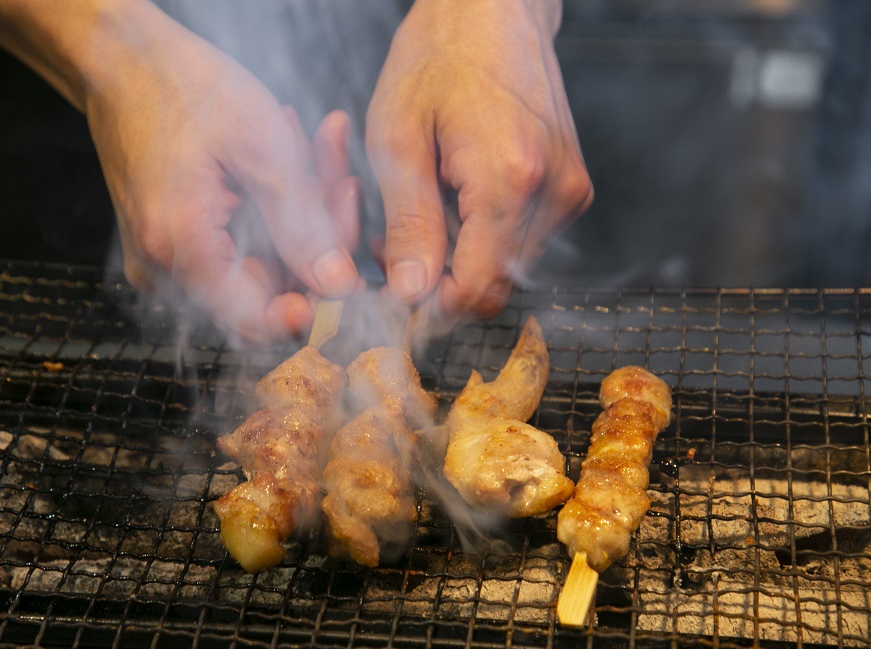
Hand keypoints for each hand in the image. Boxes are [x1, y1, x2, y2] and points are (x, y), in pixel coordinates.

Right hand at [0, 0, 359, 342]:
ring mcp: (164, 256)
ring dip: (297, 217)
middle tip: (340, 178)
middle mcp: (164, 266)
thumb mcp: (263, 147)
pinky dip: (269, 212)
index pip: (257, 322)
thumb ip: (303, 226)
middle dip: (315, 239)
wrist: (120, 59)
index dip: (313, 307)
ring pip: (258, 263)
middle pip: (265, 288)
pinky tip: (282, 164)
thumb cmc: (183, 87)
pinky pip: (236, 245)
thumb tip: (338, 287)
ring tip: (311, 153)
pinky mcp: (171, 242)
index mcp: (181, 247)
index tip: (348, 273)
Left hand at [366, 0, 592, 318]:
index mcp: (510, 180)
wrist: (494, 9)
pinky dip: (482, 240)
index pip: (478, 290)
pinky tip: (450, 206)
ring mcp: (570, 192)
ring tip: (416, 218)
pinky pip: (522, 242)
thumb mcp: (398, 139)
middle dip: (438, 285)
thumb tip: (412, 295)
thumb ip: (409, 225)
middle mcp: (554, 194)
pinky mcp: (571, 188)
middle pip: (495, 287)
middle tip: (389, 250)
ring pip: (508, 269)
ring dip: (458, 263)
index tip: (391, 295)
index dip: (430, 307)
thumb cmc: (437, 58)